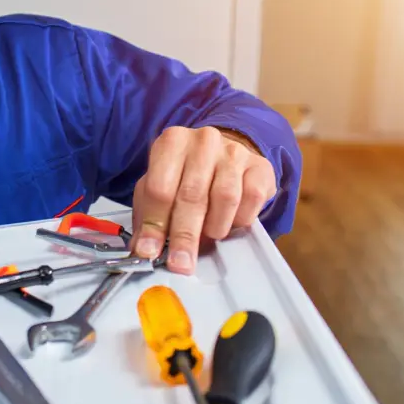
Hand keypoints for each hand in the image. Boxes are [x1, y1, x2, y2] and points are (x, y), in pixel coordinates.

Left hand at [130, 126, 276, 274]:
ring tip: (209, 233)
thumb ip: (149, 216)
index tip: (151, 251)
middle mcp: (203, 141)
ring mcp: (234, 151)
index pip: (159, 188)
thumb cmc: (187, 175)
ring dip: (215, 226)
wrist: (225, 156)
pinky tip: (231, 219)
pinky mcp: (259, 166)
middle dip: (184, 236)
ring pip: (226, 198)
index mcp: (172, 142)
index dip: (154, 224)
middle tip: (181, 262)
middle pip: (192, 195)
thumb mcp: (160, 187)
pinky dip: (240, 219)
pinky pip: (251, 200)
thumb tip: (144, 249)